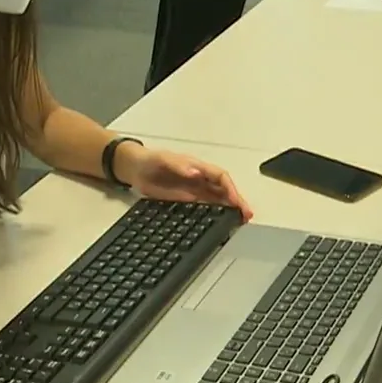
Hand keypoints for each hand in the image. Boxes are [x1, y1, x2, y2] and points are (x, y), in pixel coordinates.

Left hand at [124, 146, 253, 220]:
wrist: (135, 169)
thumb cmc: (150, 160)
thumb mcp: (163, 160)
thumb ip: (179, 166)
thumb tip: (196, 173)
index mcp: (197, 167)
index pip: (220, 177)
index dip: (230, 189)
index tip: (236, 201)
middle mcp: (199, 179)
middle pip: (223, 190)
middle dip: (237, 201)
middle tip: (247, 215)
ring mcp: (194, 190)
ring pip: (218, 200)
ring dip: (230, 209)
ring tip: (241, 221)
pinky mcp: (186, 201)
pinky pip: (205, 207)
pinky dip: (216, 214)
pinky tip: (222, 222)